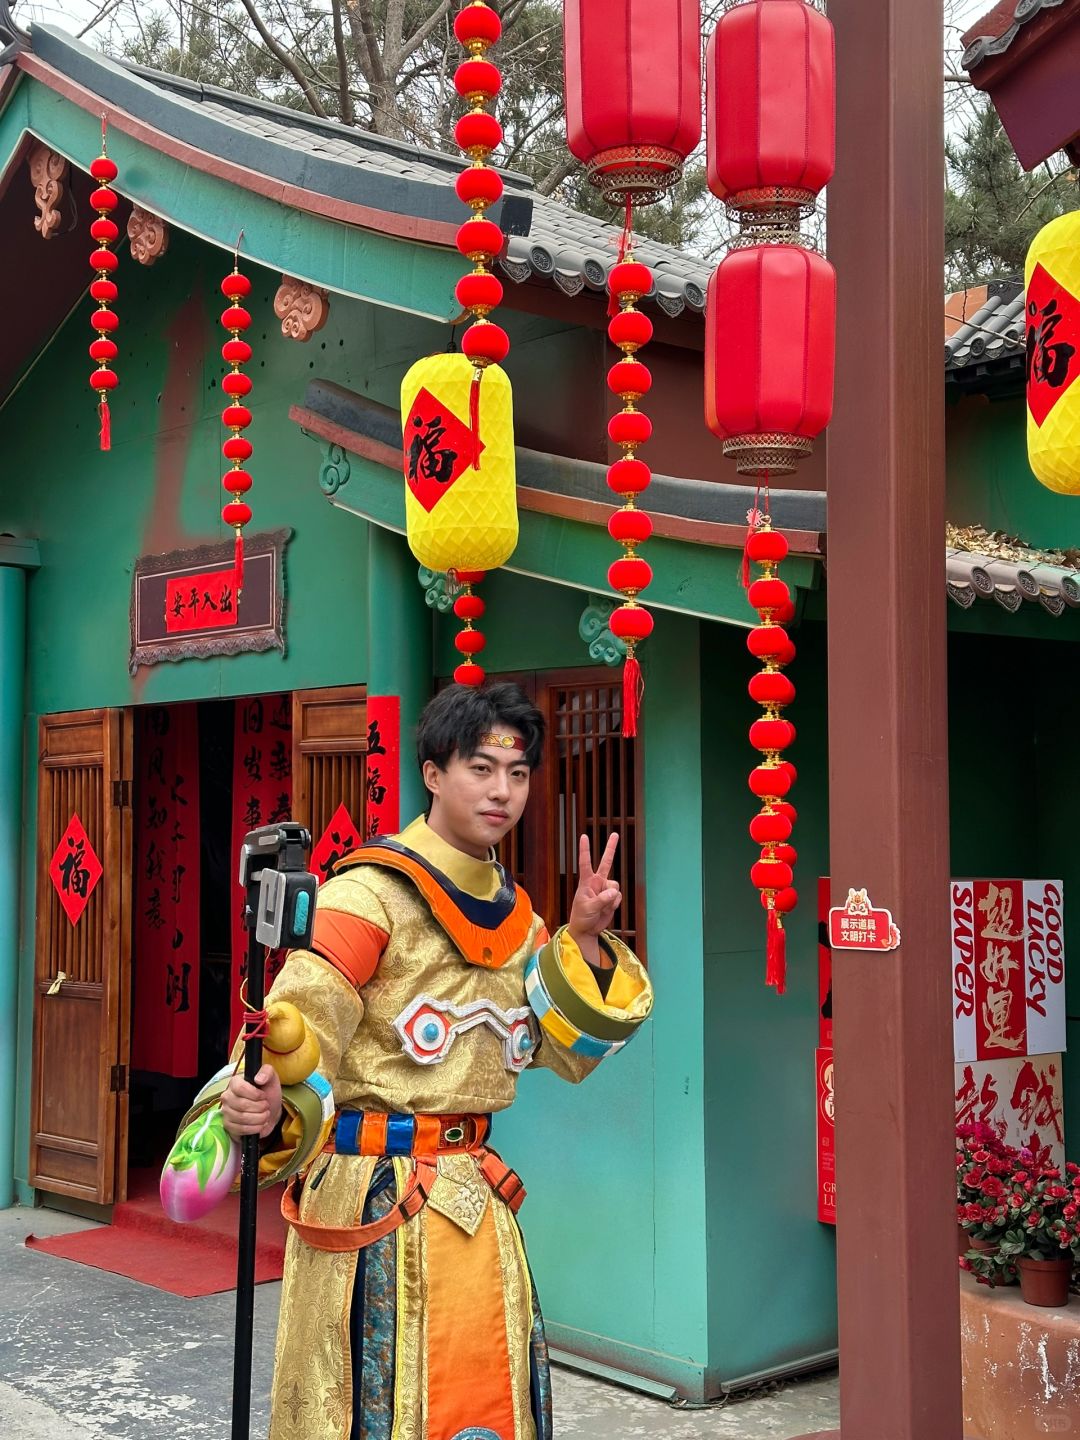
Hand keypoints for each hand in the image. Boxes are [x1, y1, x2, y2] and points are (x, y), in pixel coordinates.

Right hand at [220, 1064, 282, 1139]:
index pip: (240, 1088)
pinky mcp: (228, 1126)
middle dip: (260, 1107)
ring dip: (259, 1118)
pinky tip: (260, 1124)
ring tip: (265, 1115)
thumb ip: (267, 1072)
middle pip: (242, 1105)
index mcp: (234, 1083)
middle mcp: (227, 1096)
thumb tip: (258, 1078)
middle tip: (266, 1106)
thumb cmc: (268, 1093)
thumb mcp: (272, 1079)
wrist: (270, 1111)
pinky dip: (254, 1128)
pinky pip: (240, 1129)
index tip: (264, 1096)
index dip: (255, 1094)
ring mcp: (226, 1112)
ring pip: (242, 1118)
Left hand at [568, 834, 620, 964]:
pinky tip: (606, 910)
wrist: (587, 930)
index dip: (585, 850)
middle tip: (615, 834)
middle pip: (606, 862)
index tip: (584, 836)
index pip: (585, 863)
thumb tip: (614, 891)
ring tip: (602, 907)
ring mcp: (605, 890)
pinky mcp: (612, 898)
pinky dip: (614, 904)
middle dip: (611, 848)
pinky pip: (618, 897)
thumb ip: (601, 899)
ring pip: (615, 885)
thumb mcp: (588, 908)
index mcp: (586, 882)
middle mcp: (597, 882)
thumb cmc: (582, 917)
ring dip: (611, 897)